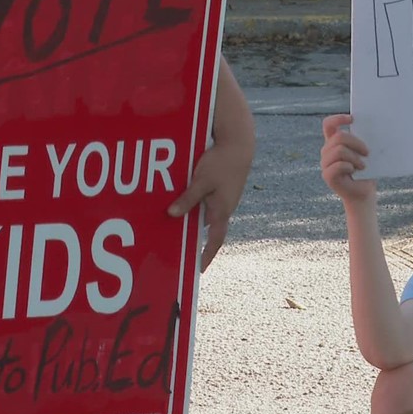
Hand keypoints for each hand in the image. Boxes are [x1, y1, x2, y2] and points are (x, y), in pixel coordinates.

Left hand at [168, 141, 246, 271]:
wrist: (239, 144)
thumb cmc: (222, 162)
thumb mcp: (201, 181)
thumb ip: (188, 199)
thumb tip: (172, 215)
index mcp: (222, 211)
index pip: (214, 240)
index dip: (207, 255)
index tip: (200, 269)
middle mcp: (224, 208)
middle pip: (207, 230)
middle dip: (195, 240)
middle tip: (179, 250)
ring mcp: (224, 199)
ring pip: (205, 215)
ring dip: (192, 220)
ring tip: (174, 227)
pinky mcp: (221, 189)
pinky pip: (206, 203)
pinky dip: (194, 206)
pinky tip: (181, 201)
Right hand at [321, 114, 375, 203]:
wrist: (364, 193)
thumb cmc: (367, 171)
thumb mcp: (365, 152)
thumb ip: (362, 140)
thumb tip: (375, 126)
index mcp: (334, 143)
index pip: (328, 125)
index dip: (338, 119)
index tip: (353, 119)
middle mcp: (327, 151)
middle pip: (338, 137)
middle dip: (356, 143)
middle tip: (367, 152)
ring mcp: (325, 164)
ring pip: (339, 150)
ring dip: (355, 157)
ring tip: (363, 166)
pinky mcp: (327, 175)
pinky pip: (339, 165)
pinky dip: (350, 166)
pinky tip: (355, 171)